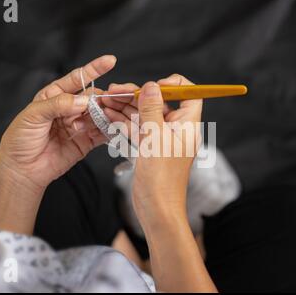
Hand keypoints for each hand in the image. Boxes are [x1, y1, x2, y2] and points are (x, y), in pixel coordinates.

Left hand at [0, 55, 114, 190]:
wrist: (22, 170)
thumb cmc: (20, 139)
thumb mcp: (34, 115)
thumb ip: (59, 105)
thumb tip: (83, 100)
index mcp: (54, 96)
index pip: (77, 79)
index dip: (94, 69)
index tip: (110, 61)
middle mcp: (69, 109)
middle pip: (92, 98)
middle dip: (102, 98)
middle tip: (109, 101)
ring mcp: (79, 125)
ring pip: (99, 115)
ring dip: (107, 115)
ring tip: (110, 117)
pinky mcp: (86, 142)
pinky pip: (102, 133)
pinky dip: (110, 130)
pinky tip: (114, 128)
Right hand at [104, 74, 202, 231]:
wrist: (156, 209)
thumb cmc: (162, 178)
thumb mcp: (155, 138)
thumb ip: (152, 109)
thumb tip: (151, 86)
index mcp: (187, 125)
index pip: (190, 94)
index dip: (174, 85)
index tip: (154, 85)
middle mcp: (176, 129)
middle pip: (160, 102)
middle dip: (137, 94)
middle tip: (115, 90)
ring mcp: (162, 139)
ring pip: (145, 114)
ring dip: (126, 106)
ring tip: (106, 99)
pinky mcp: (150, 148)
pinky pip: (137, 128)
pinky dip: (124, 121)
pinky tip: (108, 114)